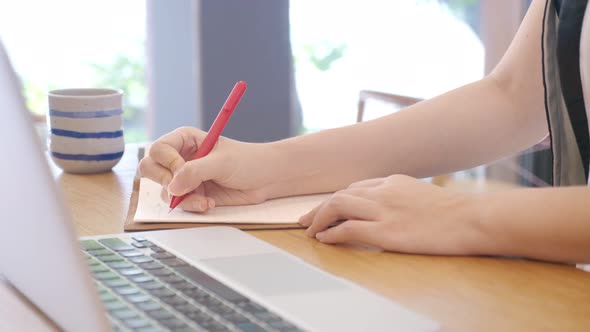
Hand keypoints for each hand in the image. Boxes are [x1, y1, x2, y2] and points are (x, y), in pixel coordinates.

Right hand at [139, 127, 275, 211]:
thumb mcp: (221, 163)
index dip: (167, 162)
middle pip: (150, 169)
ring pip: (164, 191)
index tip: (182, 172)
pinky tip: (209, 203)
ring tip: (205, 200)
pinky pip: (179, 204)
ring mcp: (184, 177)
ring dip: (183, 199)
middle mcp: (180, 157)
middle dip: (165, 182)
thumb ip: (195, 172)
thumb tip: (172, 187)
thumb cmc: (248, 161)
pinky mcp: (192, 194)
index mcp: (184, 140)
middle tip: (181, 189)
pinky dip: (191, 206)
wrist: (266, 179)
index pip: (158, 149)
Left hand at [299, 174, 483, 254]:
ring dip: (319, 219)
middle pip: (340, 194)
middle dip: (318, 208)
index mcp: (392, 181)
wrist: (473, 219)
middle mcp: (384, 191)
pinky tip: (325, 240)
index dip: (335, 199)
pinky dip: (332, 234)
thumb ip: (400, 197)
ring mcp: (384, 210)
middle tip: (305, 220)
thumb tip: (387, 210)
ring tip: (310, 231)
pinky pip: (348, 229)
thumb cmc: (454, 212)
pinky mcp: (387, 232)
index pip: (354, 187)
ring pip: (337, 206)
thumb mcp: (422, 195)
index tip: (325, 209)